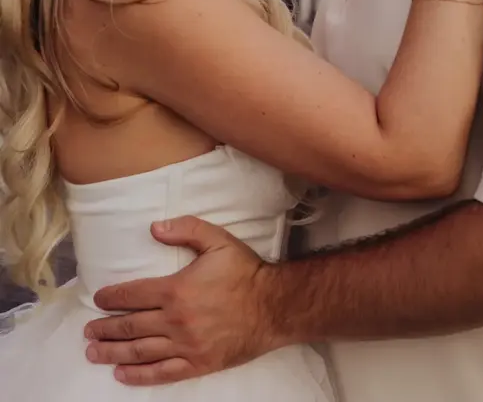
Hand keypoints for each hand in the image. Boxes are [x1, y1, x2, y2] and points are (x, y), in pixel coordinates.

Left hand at [84, 217, 278, 385]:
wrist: (273, 306)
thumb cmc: (244, 271)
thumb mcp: (217, 240)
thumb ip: (185, 229)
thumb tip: (154, 228)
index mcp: (176, 290)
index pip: (133, 295)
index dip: (112, 297)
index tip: (99, 299)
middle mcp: (175, 321)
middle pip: (130, 327)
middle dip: (105, 328)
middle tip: (88, 330)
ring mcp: (185, 346)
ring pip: (140, 352)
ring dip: (113, 352)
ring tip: (94, 352)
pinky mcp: (197, 365)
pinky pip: (161, 373)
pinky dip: (138, 376)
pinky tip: (122, 374)